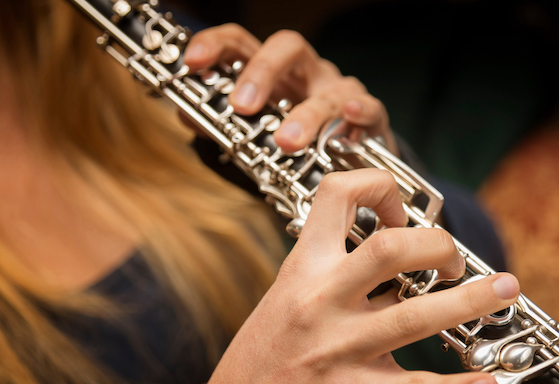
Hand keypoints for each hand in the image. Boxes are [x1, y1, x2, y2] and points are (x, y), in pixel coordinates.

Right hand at [130, 169, 519, 383]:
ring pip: (417, 316)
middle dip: (438, 245)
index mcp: (301, 269)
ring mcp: (337, 349)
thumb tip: (388, 250)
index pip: (337, 195)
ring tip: (505, 289)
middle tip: (455, 261)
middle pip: (391, 247)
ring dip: (472, 300)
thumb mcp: (284, 296)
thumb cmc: (260, 358)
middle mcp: (320, 301)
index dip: (380, 188)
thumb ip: (330, 270)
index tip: (402, 212)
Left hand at [183, 25, 396, 153]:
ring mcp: (340, 92)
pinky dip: (361, 112)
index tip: (192, 64)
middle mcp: (308, 74)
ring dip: (306, 114)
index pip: (243, 44)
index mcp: (275, 74)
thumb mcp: (258, 134)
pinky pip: (370, 107)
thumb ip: (225, 125)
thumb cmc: (300, 144)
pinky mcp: (372, 117)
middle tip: (243, 106)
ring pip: (327, 88)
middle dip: (262, 72)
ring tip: (287, 141)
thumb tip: (187, 116)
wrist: (350, 166)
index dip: (216, 46)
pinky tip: (350, 119)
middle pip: (288, 47)